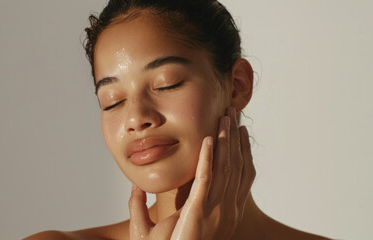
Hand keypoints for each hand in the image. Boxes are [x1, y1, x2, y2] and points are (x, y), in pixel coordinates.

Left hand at [128, 107, 254, 239]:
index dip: (239, 151)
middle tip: (232, 114)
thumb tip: (133, 185)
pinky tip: (208, 139)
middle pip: (235, 167)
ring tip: (225, 117)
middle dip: (234, 138)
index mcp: (222, 213)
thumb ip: (139, 206)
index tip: (236, 130)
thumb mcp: (147, 228)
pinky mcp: (197, 212)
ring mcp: (213, 211)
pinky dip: (208, 158)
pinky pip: (206, 180)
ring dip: (224, 141)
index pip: (238, 176)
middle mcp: (224, 211)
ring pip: (225, 169)